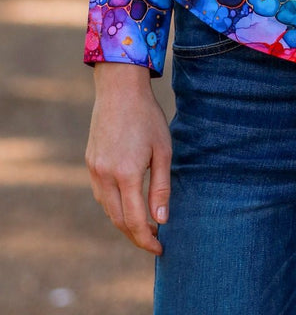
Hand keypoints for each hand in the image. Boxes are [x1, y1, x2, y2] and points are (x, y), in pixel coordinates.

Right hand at [85, 63, 171, 254]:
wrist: (119, 90)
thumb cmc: (147, 117)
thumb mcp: (163, 150)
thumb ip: (161, 187)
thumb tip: (161, 219)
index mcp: (126, 174)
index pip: (135, 221)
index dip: (147, 240)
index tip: (160, 248)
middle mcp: (105, 176)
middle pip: (118, 220)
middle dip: (136, 236)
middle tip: (154, 241)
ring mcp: (94, 170)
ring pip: (107, 209)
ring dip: (124, 222)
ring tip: (144, 224)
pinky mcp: (90, 162)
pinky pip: (100, 194)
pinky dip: (114, 205)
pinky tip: (128, 202)